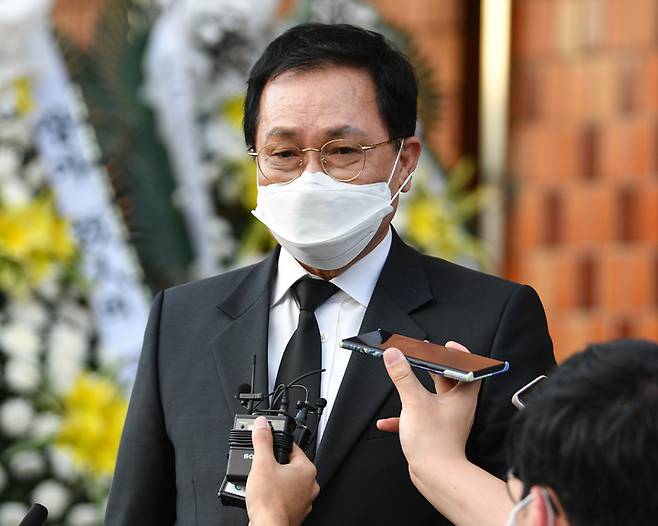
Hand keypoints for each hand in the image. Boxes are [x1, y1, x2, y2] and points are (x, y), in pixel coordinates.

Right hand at [246, 416, 319, 525]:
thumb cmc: (269, 502)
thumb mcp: (261, 463)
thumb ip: (262, 440)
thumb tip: (263, 424)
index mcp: (307, 469)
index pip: (293, 447)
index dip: (277, 444)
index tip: (268, 443)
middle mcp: (310, 484)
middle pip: (289, 464)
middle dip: (274, 464)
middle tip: (262, 465)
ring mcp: (304, 500)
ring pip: (287, 481)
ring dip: (274, 479)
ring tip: (261, 481)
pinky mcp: (295, 511)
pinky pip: (285, 496)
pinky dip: (275, 494)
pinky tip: (264, 495)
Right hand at [376, 342, 480, 489]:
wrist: (436, 477)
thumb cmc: (435, 443)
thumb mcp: (415, 402)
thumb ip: (403, 376)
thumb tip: (394, 355)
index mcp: (461, 397)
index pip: (468, 369)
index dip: (459, 356)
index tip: (447, 347)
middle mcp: (456, 407)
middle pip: (446, 381)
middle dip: (433, 369)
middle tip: (422, 356)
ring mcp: (445, 420)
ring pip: (431, 399)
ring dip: (416, 390)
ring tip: (404, 379)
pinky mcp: (433, 433)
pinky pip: (418, 418)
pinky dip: (404, 416)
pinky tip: (387, 422)